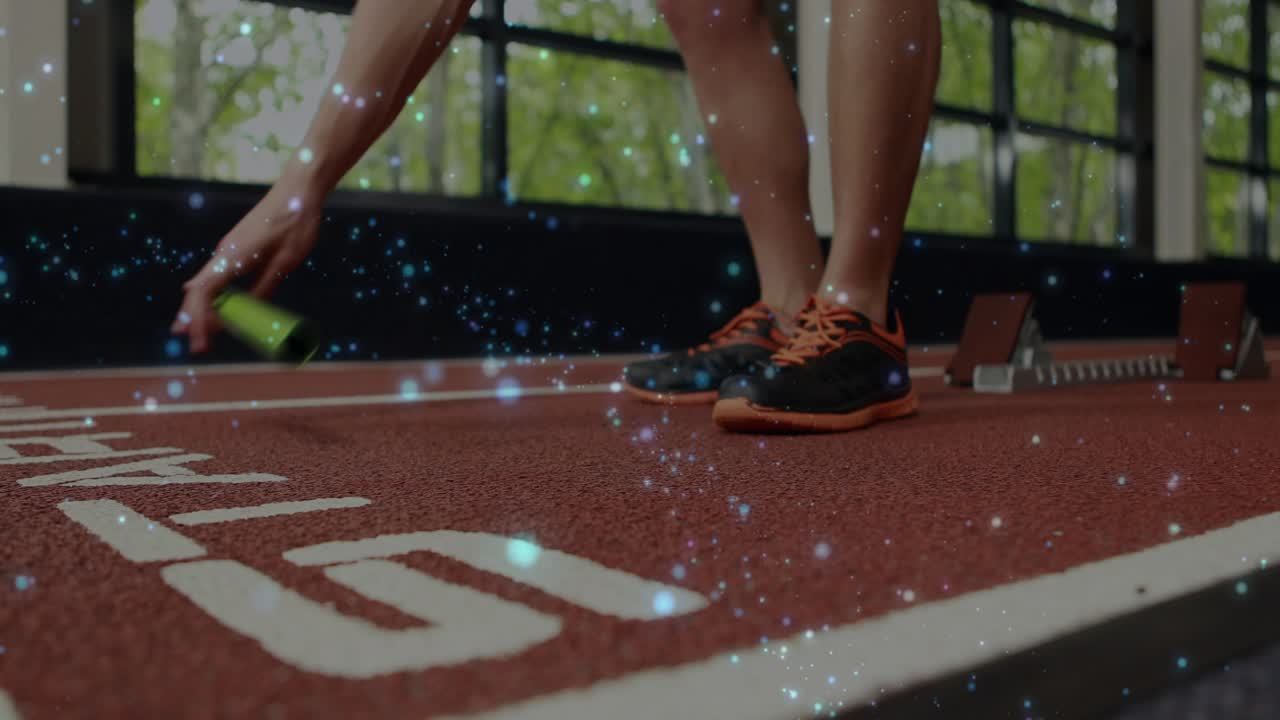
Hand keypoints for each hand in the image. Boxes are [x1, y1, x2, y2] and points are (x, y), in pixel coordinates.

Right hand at [172, 182, 321, 352]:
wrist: (298, 191)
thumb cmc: (295, 224)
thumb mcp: (285, 263)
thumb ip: (264, 287)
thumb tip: (249, 313)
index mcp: (233, 256)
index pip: (204, 295)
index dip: (199, 320)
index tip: (201, 342)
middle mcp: (224, 252)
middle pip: (200, 291)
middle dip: (195, 319)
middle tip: (196, 346)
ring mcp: (229, 248)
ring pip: (207, 284)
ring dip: (203, 309)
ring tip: (199, 332)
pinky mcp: (237, 246)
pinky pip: (219, 275)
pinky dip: (215, 295)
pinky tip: (217, 307)